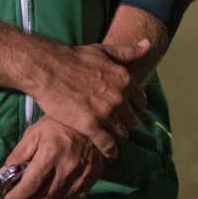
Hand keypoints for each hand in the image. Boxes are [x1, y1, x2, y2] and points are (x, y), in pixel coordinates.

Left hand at [1, 117, 103, 198]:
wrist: (91, 118)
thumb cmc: (59, 124)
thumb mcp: (34, 133)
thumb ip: (17, 155)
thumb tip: (0, 175)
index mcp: (51, 153)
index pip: (30, 185)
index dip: (16, 196)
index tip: (7, 198)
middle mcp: (68, 167)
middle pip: (43, 197)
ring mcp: (82, 174)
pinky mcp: (92, 177)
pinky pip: (72, 198)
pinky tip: (50, 196)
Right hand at [28, 40, 151, 156]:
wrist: (49, 69)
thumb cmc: (75, 58)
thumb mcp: (105, 50)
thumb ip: (128, 51)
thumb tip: (147, 44)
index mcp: (124, 79)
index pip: (140, 101)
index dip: (136, 109)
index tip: (130, 114)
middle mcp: (119, 96)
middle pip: (132, 119)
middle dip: (127, 124)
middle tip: (120, 128)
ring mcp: (106, 112)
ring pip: (122, 133)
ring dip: (119, 138)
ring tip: (114, 140)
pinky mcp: (90, 126)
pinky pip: (107, 144)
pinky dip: (111, 151)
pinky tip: (110, 154)